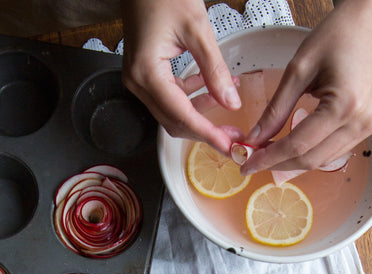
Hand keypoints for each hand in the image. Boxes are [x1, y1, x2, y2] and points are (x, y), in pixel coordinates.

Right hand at [121, 0, 241, 153]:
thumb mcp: (197, 28)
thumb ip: (215, 69)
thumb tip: (231, 102)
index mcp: (147, 74)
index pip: (181, 116)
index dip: (207, 134)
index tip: (229, 146)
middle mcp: (138, 83)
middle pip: (174, 122)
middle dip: (205, 131)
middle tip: (234, 135)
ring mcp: (139, 80)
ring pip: (173, 113)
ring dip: (201, 114)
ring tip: (229, 108)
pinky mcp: (145, 74)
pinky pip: (169, 97)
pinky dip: (191, 98)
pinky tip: (212, 90)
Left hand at [242, 0, 371, 174]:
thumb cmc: (339, 34)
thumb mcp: (298, 69)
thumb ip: (275, 109)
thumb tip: (255, 138)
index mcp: (344, 105)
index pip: (298, 145)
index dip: (269, 158)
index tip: (247, 164)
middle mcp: (361, 121)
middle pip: (310, 159)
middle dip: (279, 164)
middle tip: (254, 161)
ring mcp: (369, 126)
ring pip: (323, 160)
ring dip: (294, 161)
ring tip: (270, 154)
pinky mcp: (370, 125)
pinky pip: (335, 150)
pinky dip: (312, 152)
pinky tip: (294, 146)